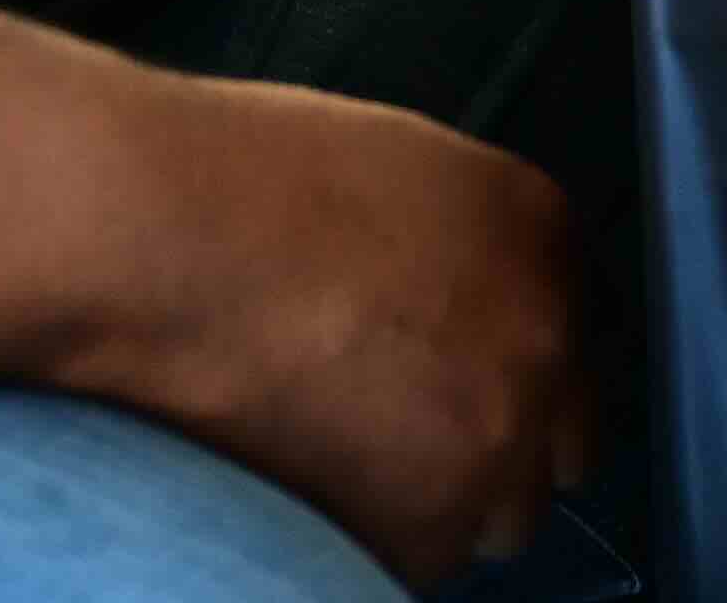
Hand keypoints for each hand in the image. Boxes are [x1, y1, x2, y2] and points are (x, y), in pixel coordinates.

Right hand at [93, 75, 592, 587]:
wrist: (153, 245)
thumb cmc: (232, 185)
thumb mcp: (390, 166)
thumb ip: (457, 240)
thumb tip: (453, 300)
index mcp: (536, 231)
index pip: (572, 334)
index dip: (510, 366)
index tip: (459, 379)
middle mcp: (541, 340)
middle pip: (558, 444)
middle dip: (491, 443)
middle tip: (397, 427)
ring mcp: (493, 443)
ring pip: (497, 518)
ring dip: (441, 501)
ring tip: (338, 455)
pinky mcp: (425, 530)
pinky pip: (420, 561)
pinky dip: (372, 539)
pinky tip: (306, 482)